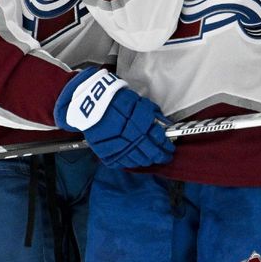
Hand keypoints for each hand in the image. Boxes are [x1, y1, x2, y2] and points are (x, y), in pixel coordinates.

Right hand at [54, 67, 174, 168]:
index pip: (158, 138)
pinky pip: (124, 162)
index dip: (166, 145)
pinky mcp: (108, 153)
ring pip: (139, 159)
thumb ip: (153, 114)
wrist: (90, 103)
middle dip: (161, 155)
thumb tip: (167, 126)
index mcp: (140, 122)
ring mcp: (119, 147)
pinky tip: (137, 159)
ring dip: (149, 160)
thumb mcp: (138, 101)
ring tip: (153, 158)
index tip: (170, 147)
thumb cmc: (117, 100)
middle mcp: (130, 136)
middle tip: (166, 156)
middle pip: (151, 152)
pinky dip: (133, 162)